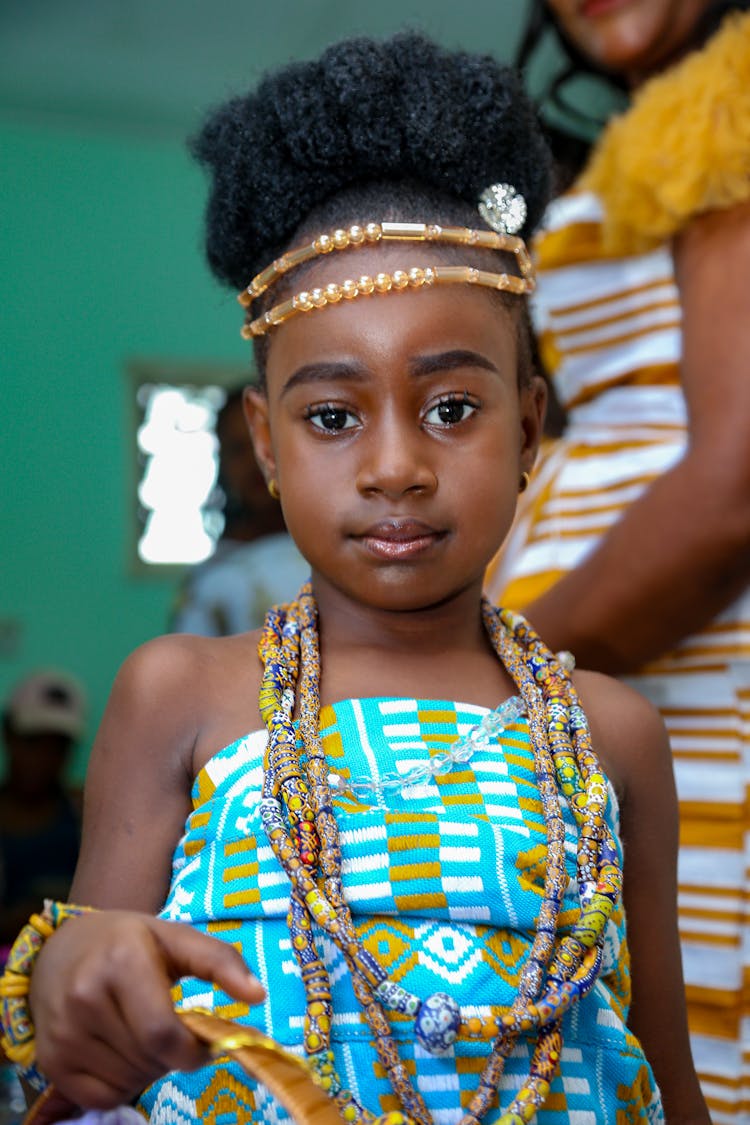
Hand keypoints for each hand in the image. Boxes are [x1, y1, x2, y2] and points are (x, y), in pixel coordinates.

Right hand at [29, 910, 264, 1108]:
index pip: (162, 1034)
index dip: (193, 1050)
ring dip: (148, 1069)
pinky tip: (121, 1052)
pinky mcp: (49, 1061)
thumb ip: (221, 961)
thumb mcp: (176, 938)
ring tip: (142, 1034)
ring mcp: (62, 1033)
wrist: (61, 947)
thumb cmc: (128, 941)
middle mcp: (84, 998)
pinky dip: (121, 1086)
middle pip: (149, 1060)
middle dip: (172, 1056)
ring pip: (127, 1082)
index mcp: (121, 962)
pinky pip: (100, 1098)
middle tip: (168, 1029)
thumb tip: (258, 995)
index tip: (203, 1043)